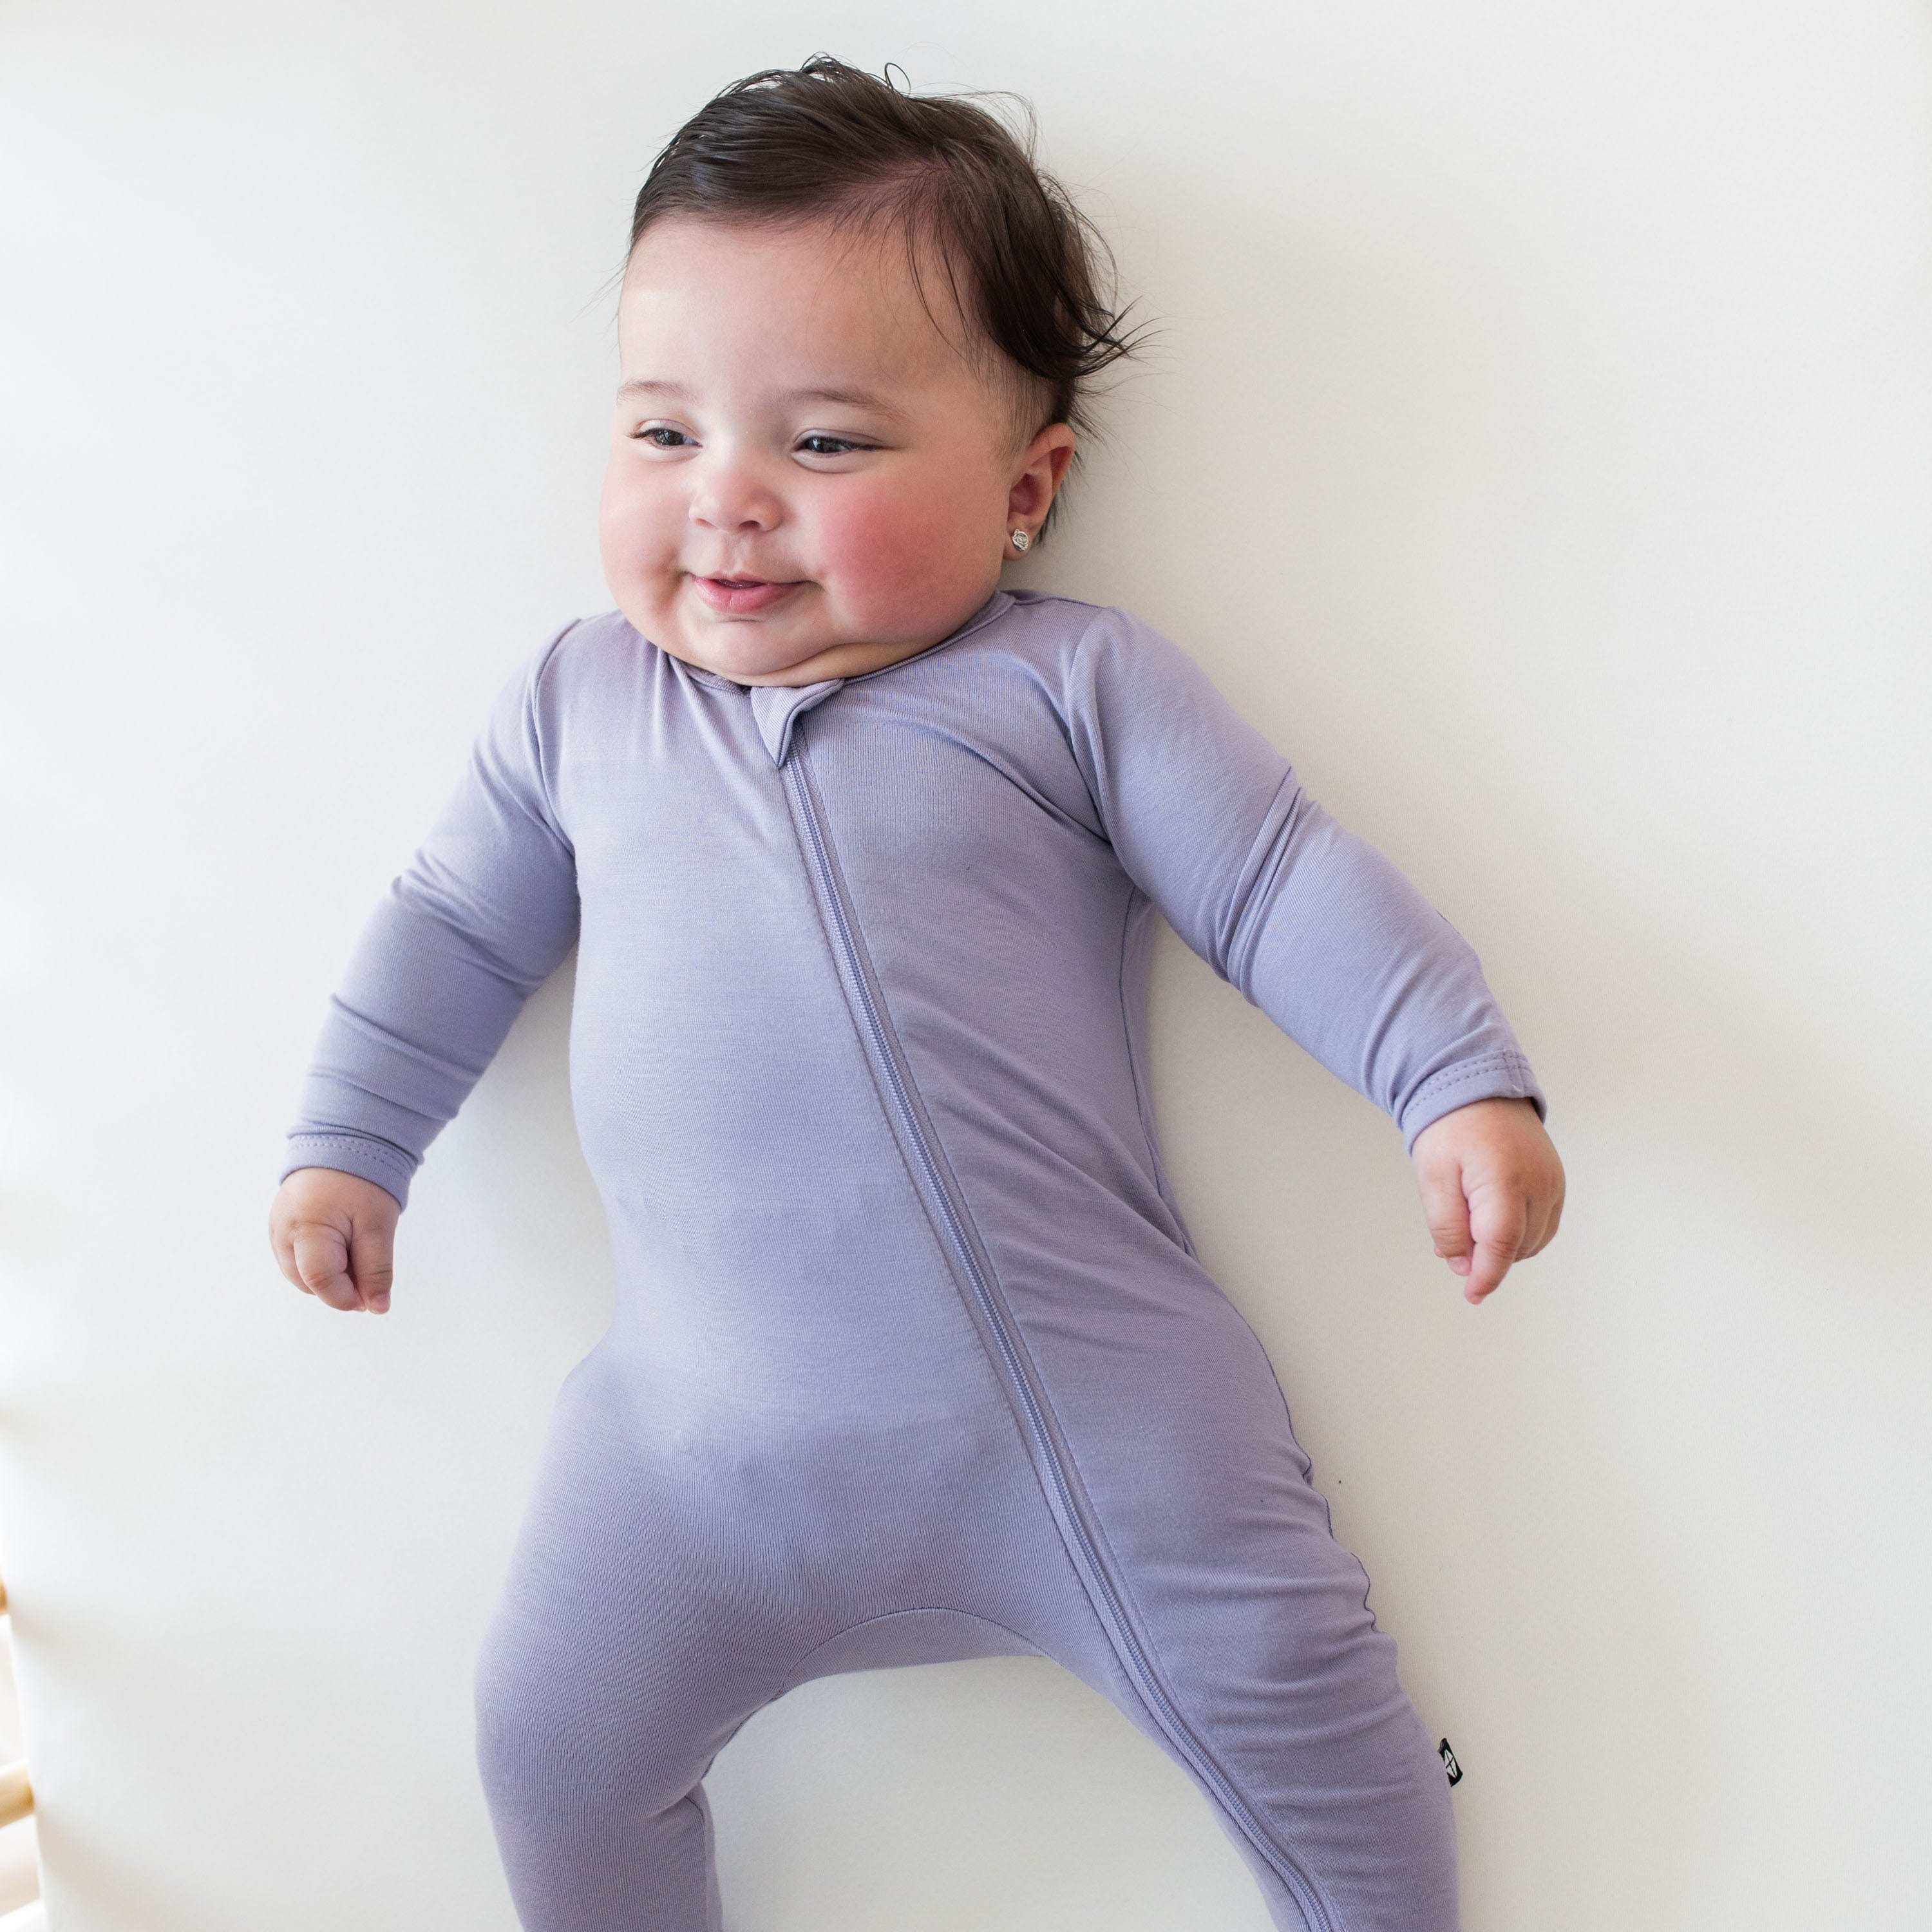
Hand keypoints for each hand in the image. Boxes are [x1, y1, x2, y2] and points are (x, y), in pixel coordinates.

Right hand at [268, 1167, 400, 1313]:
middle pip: (309, 1283)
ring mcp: (276, 1231)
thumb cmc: (361, 1181)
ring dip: (330, 1274)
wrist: (344, 1144)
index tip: (372, 1297)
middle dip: (340, 1285)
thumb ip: (376, 1269)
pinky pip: (299, 1260)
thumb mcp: (377, 1226)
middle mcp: (281, 1233)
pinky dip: (321, 1261)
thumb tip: (378, 1308)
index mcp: (304, 1228)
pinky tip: (341, 1243)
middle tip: (368, 1263)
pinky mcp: (279, 1229)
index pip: (320, 1281)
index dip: (348, 1296)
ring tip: (355, 1245)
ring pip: (303, 1276)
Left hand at [1409, 1097, 1563, 1304]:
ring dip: (1504, 1247)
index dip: (1486, 1276)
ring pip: (1533, 1241)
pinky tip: (1491, 1221)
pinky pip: (1543, 1225)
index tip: (1472, 1295)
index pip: (1501, 1246)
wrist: (1476, 1087)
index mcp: (1505, 1181)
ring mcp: (1553, 1183)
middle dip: (1486, 1257)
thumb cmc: (1451, 1128)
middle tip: (1451, 1240)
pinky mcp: (1556, 1182)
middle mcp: (1539, 1185)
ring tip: (1468, 1221)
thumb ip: (1447, 1226)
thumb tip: (1463, 1266)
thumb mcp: (1432, 1177)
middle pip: (1518, 1247)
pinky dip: (1519, 1234)